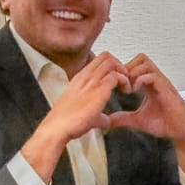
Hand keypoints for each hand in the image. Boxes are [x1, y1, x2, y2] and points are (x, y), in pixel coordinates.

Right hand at [21, 52, 130, 181]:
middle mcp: (85, 77)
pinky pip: (116, 76)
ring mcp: (91, 82)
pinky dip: (126, 81)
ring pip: (111, 62)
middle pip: (106, 56)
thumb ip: (98, 116)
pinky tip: (127, 92)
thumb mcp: (84, 113)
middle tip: (125, 80)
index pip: (98, 60)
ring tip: (127, 86)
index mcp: (80, 79)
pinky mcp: (98, 91)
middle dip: (120, 65)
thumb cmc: (66, 122)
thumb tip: (105, 121)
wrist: (57, 128)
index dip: (113, 67)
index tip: (118, 80)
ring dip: (124, 72)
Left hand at [108, 54, 184, 141]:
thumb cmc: (166, 124)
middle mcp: (156, 80)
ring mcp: (162, 83)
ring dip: (132, 72)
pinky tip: (135, 91)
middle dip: (127, 68)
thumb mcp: (138, 120)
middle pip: (140, 58)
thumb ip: (124, 117)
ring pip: (145, 62)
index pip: (135, 65)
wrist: (182, 132)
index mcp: (149, 85)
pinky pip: (152, 75)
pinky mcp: (166, 89)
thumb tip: (109, 120)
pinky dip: (140, 80)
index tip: (116, 85)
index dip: (123, 71)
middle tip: (121, 83)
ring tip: (128, 88)